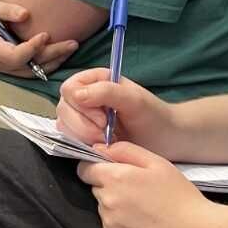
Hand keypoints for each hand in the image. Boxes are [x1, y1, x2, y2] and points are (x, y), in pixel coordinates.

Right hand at [0, 0, 78, 79]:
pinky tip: (64, 53)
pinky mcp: (18, 70)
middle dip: (52, 55)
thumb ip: (7, 10)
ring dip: (55, 61)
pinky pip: (36, 72)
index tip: (46, 34)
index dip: (31, 48)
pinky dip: (51, 64)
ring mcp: (9, 69)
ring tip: (71, 48)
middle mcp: (0, 64)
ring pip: (35, 72)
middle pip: (29, 66)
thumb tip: (25, 15)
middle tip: (71, 43)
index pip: (13, 56)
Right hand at [57, 68, 179, 155]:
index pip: (69, 88)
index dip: (81, 106)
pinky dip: (83, 145)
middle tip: (107, 134)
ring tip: (107, 141)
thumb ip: (106, 92)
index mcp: (95, 80)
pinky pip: (69, 139)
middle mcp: (85, 96)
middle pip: (63, 108)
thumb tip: (77, 95)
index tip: (104, 119)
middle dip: (83, 125)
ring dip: (83, 137)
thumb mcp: (133, 99)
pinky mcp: (83, 135)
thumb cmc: (153, 115)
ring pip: (63, 125)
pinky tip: (102, 147)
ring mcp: (82, 117)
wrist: (164, 139)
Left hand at [77, 141, 218, 227]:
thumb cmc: (179, 194)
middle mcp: (106, 202)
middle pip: (96, 190)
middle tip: (137, 192)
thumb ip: (125, 151)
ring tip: (143, 211)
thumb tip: (99, 148)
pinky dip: (121, 227)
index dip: (96, 168)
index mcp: (115, 178)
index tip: (111, 171)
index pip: (85, 170)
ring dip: (116, 208)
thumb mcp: (157, 163)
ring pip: (104, 210)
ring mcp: (109, 225)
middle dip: (110, 188)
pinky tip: (142, 226)